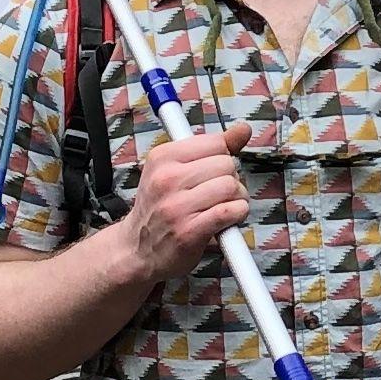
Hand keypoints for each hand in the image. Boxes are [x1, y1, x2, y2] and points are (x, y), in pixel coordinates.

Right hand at [121, 124, 249, 289]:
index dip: (223, 158)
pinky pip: (230, 211)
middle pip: (227, 164)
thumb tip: (243, 129)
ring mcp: (176, 206)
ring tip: (223, 207)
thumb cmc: (159, 209)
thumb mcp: (175, 170)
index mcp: (162, 157)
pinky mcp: (189, 231)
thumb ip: (212, 148)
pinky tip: (227, 220)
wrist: (136, 250)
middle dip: (232, 179)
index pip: (215, 142)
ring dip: (237, 199)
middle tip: (219, 194)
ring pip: (232, 187)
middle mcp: (166, 179)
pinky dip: (237, 215)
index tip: (214, 172)